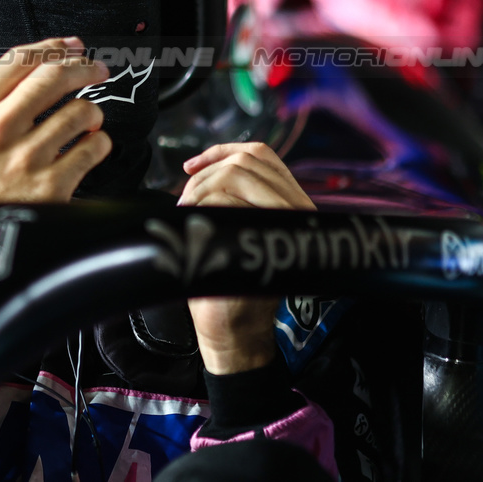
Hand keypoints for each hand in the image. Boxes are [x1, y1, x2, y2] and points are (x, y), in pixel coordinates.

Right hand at [0, 37, 111, 202]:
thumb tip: (44, 66)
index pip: (19, 60)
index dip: (53, 47)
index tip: (71, 46)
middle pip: (54, 76)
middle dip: (84, 67)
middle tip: (96, 70)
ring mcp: (27, 157)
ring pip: (81, 110)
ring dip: (92, 112)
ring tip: (88, 120)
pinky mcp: (52, 185)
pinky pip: (94, 147)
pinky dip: (99, 143)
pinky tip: (89, 146)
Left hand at [179, 142, 314, 373]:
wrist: (235, 330)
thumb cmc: (229, 281)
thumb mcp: (238, 232)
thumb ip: (237, 200)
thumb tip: (200, 169)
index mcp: (292, 203)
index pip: (261, 154)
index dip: (221, 151)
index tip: (190, 166)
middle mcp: (298, 209)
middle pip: (245, 162)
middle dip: (205, 175)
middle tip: (185, 200)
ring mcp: (286, 222)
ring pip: (236, 176)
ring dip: (201, 189)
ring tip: (187, 213)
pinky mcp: (267, 237)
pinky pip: (229, 201)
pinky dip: (202, 207)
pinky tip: (194, 223)